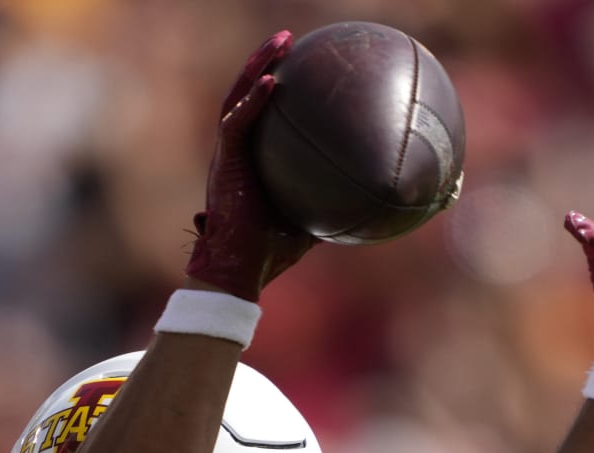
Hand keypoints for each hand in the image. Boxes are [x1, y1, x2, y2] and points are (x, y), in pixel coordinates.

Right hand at [185, 31, 316, 300]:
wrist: (239, 272)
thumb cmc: (270, 254)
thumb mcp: (311, 223)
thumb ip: (330, 205)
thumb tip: (368, 200)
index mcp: (250, 163)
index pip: (259, 115)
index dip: (271, 86)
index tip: (296, 66)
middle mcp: (235, 153)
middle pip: (245, 94)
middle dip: (264, 62)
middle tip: (288, 39)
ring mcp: (227, 156)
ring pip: (237, 98)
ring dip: (256, 66)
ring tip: (279, 43)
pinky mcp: (225, 163)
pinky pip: (237, 123)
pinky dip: (252, 100)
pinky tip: (270, 80)